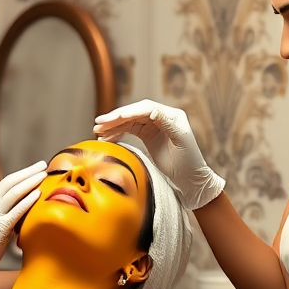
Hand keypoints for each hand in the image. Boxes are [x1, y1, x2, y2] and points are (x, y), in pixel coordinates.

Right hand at [0, 162, 46, 285]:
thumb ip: (3, 212)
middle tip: (43, 165)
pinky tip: (38, 194)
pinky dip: (28, 200)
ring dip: (30, 182)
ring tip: (43, 175)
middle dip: (28, 172)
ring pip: (13, 193)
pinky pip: (16, 210)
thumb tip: (23, 205)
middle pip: (10, 182)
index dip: (22, 174)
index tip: (35, 168)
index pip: (6, 182)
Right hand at [93, 99, 223, 210]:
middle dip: (116, 118)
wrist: (191, 180)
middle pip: (135, 113)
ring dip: (113, 125)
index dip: (130, 111)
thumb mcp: (180, 141)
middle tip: (99, 123)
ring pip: (130, 121)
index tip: (116, 117)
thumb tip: (152, 110)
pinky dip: (117, 133)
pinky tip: (106, 137)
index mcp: (172, 115)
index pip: (147, 109)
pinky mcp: (148, 135)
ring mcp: (154, 125)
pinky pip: (129, 130)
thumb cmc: (190, 162)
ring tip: (97, 131)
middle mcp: (162, 117)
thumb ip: (167, 124)